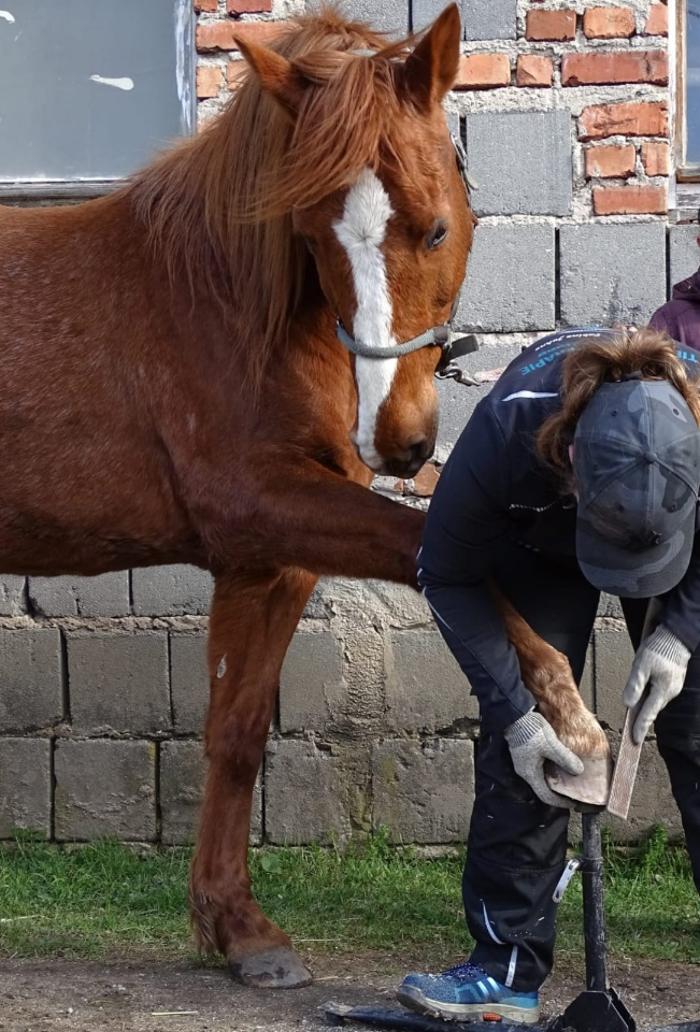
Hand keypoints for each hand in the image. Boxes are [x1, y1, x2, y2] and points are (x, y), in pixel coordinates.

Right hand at [504, 711, 583, 807]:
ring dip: (553, 780)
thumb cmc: (530, 731)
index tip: (572, 802)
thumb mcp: (552, 745)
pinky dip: (549, 770)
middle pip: (542, 788)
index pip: (546, 796)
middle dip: (557, 792)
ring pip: (540, 777)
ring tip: (566, 777)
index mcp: (530, 774)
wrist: (516, 715)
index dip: (560, 802)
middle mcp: (525, 771)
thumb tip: (579, 771)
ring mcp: (523, 762)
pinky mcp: (524, 754)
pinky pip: (538, 767)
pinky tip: (557, 762)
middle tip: (571, 791)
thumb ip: (566, 759)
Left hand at [624, 625, 690, 743]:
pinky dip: (649, 701)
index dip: (641, 728)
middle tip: (632, 736)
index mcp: (663, 690)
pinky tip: (642, 701)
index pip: (649, 714)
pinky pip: (657, 695)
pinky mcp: (670, 682)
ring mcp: (671, 688)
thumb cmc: (659, 649)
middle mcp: (669, 692)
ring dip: (645, 711)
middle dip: (642, 722)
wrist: (675, 638)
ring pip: (654, 702)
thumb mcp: (642, 665)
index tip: (635, 740)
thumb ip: (635, 684)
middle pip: (652, 710)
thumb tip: (628, 703)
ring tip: (635, 722)